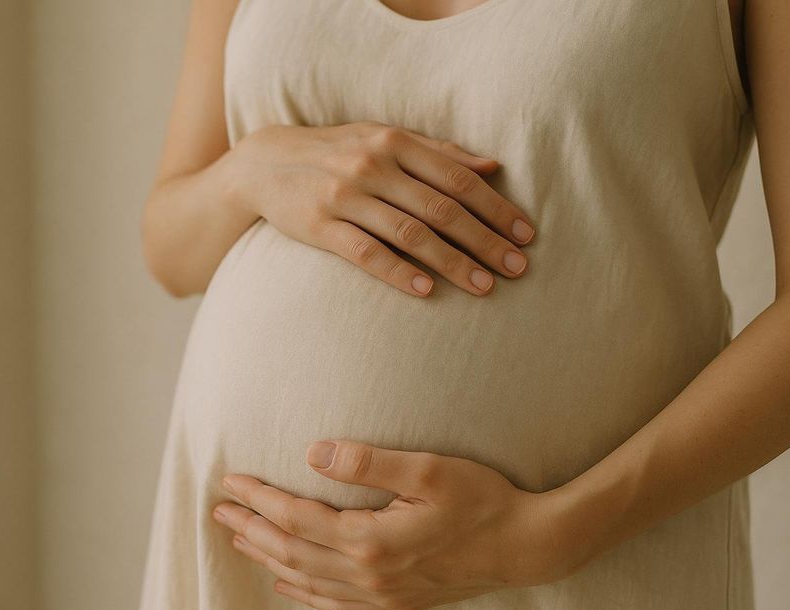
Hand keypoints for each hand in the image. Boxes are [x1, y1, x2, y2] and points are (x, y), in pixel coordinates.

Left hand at [211, 440, 584, 609]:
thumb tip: (314, 453)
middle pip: (292, 552)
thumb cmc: (481, 500)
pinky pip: (334, 604)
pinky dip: (303, 592)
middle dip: (251, 529)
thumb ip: (368, 462)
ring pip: (307, 580)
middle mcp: (369, 575)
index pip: (297, 518)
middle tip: (219, 509)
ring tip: (239, 539)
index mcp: (372, 540)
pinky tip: (287, 582)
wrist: (524, 545)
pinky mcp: (396, 602)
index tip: (232, 480)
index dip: (260, 498)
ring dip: (269, 558)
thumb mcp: (429, 470)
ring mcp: (382, 594)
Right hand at [233, 121, 536, 296]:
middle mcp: (373, 165)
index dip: (495, 207)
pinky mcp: (319, 225)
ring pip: (410, 233)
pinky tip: (425, 290)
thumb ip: (438, 153)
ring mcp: (345, 195)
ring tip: (484, 286)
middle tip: (517, 268)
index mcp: (395, 141)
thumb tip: (493, 164)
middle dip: (484, 240)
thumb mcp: (384, 139)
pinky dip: (397, 271)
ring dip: (452, 261)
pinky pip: (365, 252)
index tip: (525, 235)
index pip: (457, 178)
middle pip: (441, 208)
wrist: (265, 163)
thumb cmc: (337, 152)